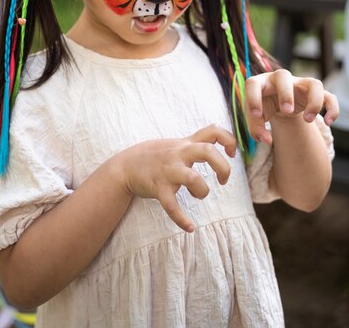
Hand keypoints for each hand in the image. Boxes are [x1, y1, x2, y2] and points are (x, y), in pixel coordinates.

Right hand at [117, 125, 235, 232]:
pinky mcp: (159, 189)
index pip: (213, 131)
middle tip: (223, 180)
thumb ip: (195, 142)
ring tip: (199, 195)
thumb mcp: (176, 144)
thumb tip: (219, 141)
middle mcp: (178, 154)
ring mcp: (168, 171)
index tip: (232, 154)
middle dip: (223, 166)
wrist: (125, 166)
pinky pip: (172, 206)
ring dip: (202, 191)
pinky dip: (182, 220)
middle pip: (208, 151)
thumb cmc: (156, 156)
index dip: (229, 140)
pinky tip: (190, 227)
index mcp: (186, 144)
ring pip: (193, 179)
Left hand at [244, 69, 338, 144]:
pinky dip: (332, 108)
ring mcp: (300, 84)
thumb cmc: (264, 108)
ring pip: (313, 83)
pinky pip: (328, 96)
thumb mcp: (256, 118)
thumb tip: (267, 140)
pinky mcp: (314, 93)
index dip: (253, 98)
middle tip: (287, 111)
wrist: (279, 104)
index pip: (253, 83)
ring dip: (314, 102)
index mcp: (261, 83)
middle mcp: (280, 79)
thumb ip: (256, 130)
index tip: (257, 115)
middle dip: (285, 93)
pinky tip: (328, 123)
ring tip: (308, 120)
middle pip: (283, 75)